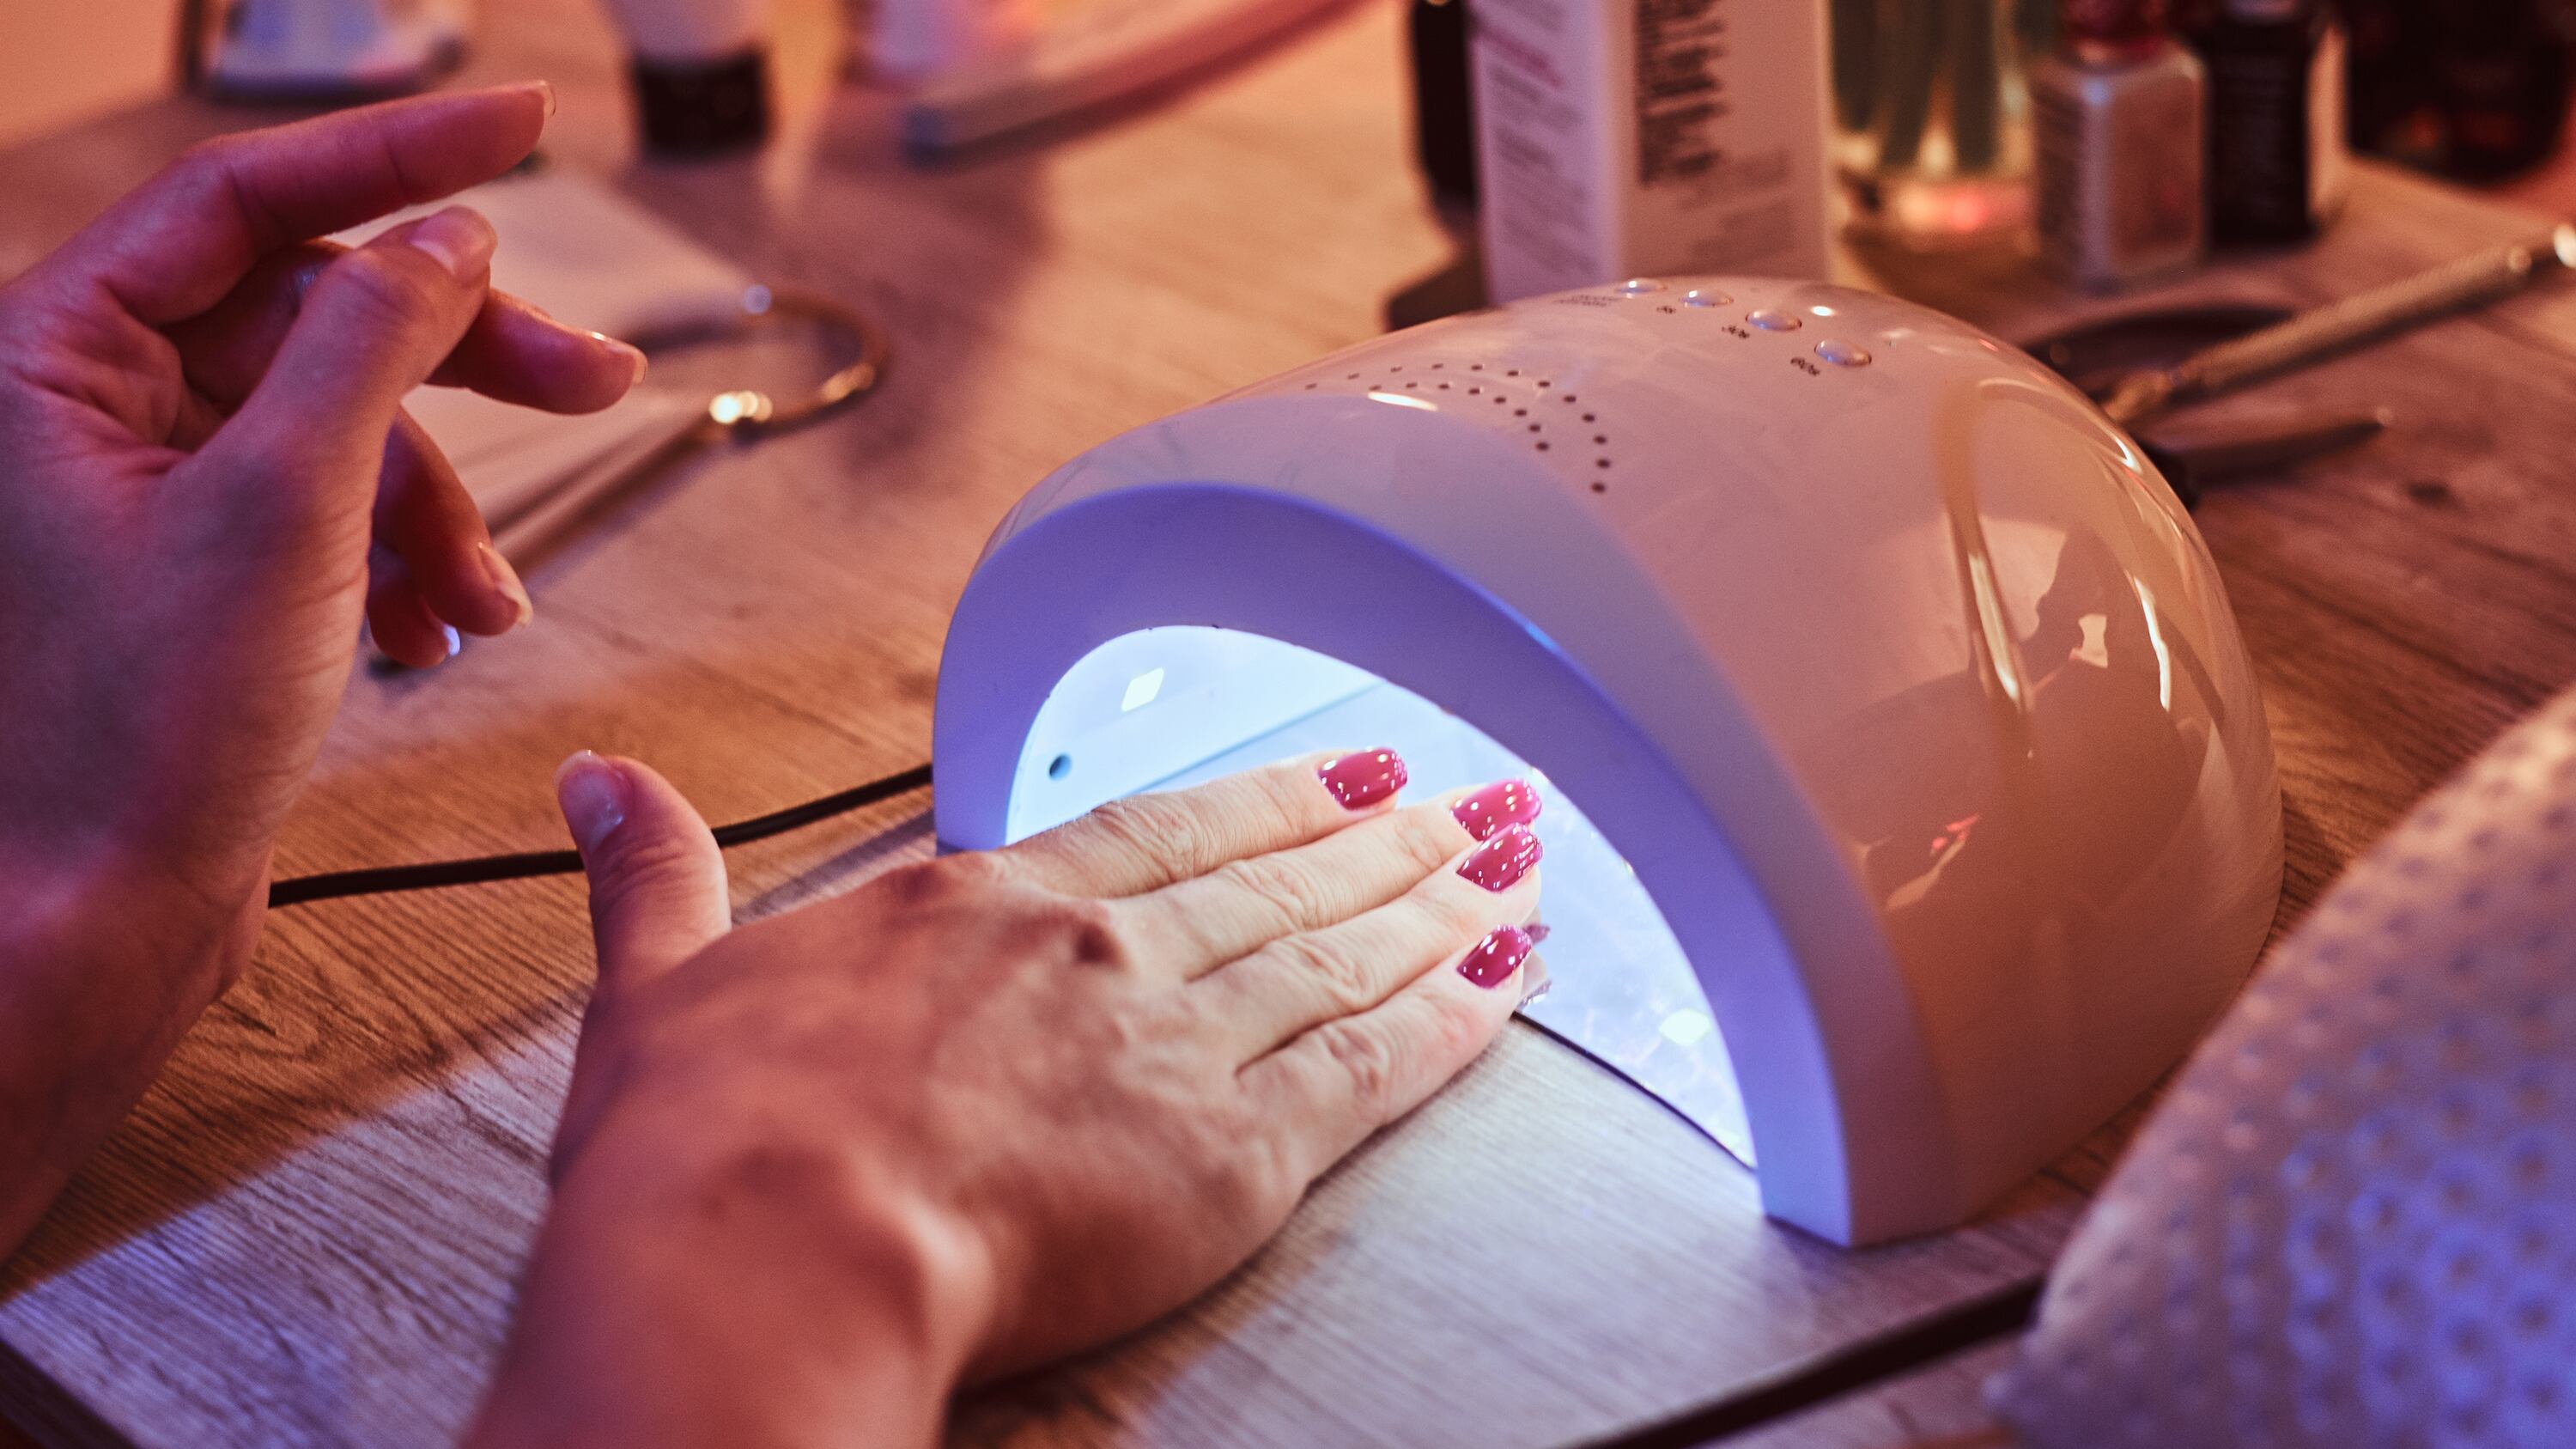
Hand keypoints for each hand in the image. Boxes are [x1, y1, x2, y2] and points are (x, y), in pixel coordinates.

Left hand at [0, 87, 641, 1255]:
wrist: (100, 917)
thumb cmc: (139, 736)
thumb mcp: (287, 506)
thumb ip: (372, 342)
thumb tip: (448, 236)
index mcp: (52, 356)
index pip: (244, 197)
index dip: (396, 155)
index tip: (525, 122)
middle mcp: (84, 403)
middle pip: (314, 310)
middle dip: (460, 365)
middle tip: (593, 380)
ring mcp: (142, 483)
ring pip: (341, 420)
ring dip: (440, 503)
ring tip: (483, 598)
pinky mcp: (197, 559)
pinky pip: (331, 503)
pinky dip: (402, 557)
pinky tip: (429, 634)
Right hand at [469, 751, 1547, 1446]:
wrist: (764, 1249)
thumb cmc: (700, 1146)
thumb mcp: (657, 989)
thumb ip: (658, 879)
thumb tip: (601, 784)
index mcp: (972, 902)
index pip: (1155, 831)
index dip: (1262, 802)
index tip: (1341, 774)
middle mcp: (1094, 949)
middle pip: (1275, 879)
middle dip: (1386, 839)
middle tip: (1480, 800)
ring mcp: (1173, 1039)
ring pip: (1339, 953)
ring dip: (1439, 905)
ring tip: (1521, 865)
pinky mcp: (1235, 1153)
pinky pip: (1371, 1068)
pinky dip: (1450, 1019)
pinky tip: (1508, 981)